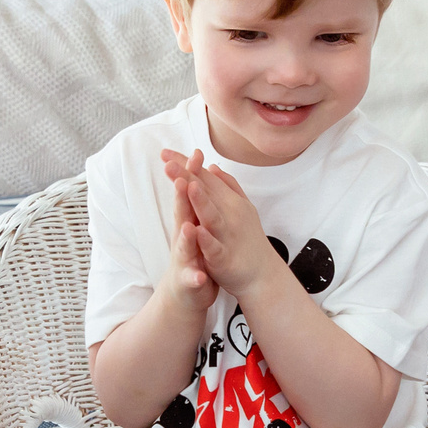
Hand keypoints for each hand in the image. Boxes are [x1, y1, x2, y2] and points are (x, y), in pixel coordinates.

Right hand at [157, 148, 220, 313]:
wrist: (185, 292)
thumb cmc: (193, 254)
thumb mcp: (195, 223)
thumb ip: (194, 202)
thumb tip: (194, 175)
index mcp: (188, 222)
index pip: (188, 195)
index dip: (191, 175)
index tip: (195, 153)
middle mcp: (182, 238)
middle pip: (180, 214)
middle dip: (181, 198)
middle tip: (182, 179)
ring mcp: (184, 259)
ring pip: (183, 247)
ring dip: (185, 237)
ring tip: (189, 227)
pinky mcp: (188, 281)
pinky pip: (191, 279)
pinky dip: (194, 276)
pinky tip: (199, 275)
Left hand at [177, 157, 286, 303]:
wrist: (262, 274)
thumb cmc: (246, 239)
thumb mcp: (239, 207)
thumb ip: (226, 186)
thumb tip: (212, 166)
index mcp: (227, 201)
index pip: (203, 178)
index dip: (185, 165)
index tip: (164, 153)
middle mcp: (229, 213)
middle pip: (206, 192)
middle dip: (187, 176)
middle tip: (168, 162)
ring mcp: (227, 235)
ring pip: (212, 215)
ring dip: (200, 201)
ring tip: (188, 186)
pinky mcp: (225, 257)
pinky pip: (214, 247)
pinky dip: (206, 239)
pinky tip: (196, 231)